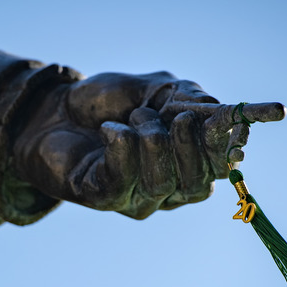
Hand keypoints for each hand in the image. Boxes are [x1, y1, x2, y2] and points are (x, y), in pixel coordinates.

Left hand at [12, 72, 284, 218]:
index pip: (218, 166)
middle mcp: (164, 187)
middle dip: (191, 147)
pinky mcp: (102, 197)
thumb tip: (227, 114)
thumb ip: (189, 100)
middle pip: (197, 186)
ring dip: (151, 140)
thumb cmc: (106, 103)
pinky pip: (123, 180)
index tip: (235, 120)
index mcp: (184, 162)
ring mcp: (133, 196)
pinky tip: (110, 129)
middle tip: (179, 116)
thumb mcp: (153, 89)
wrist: (51, 109)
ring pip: (162, 183)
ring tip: (133, 116)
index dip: (229, 146)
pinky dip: (121, 147)